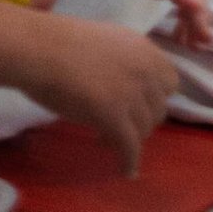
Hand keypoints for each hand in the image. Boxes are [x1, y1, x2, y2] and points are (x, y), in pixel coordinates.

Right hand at [18, 16, 180, 174]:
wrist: (43, 49)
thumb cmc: (64, 43)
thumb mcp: (109, 42)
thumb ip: (127, 61)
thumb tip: (128, 84)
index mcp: (145, 49)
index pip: (170, 81)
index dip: (154, 96)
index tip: (137, 105)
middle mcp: (146, 70)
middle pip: (159, 108)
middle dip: (141, 119)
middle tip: (118, 124)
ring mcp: (132, 93)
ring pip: (145, 129)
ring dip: (130, 138)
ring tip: (106, 138)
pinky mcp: (114, 116)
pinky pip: (130, 147)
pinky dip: (129, 161)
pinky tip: (124, 170)